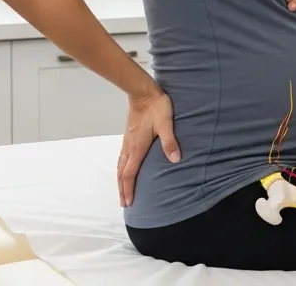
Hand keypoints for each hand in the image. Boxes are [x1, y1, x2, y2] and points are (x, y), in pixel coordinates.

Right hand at [119, 87, 178, 206]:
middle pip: (122, 173)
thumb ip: (170, 141)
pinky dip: (121, 169)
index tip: (128, 202)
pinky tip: (124, 169)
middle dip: (122, 189)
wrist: (143, 92)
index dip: (129, 189)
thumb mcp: (166, 123)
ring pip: (120, 166)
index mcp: (137, 147)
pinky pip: (122, 158)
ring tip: (122, 191)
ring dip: (120, 180)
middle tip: (124, 203)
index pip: (130, 174)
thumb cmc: (157, 107)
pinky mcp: (128, 137)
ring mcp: (127, 142)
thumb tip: (175, 159)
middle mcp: (130, 147)